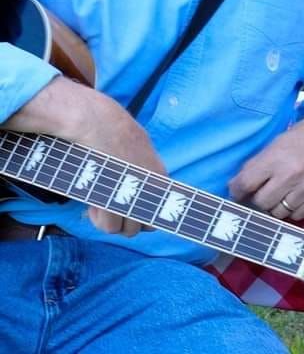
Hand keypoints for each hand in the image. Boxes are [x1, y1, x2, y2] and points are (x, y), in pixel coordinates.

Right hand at [3, 77, 166, 236]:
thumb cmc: (115, 132)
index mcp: (160, 177)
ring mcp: (134, 195)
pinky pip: (110, 225)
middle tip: (110, 207)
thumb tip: (135, 190)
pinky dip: (99, 219)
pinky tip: (92, 205)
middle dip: (126, 222)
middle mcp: (152, 189)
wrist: (100, 123)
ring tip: (99, 204)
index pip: (160, 211)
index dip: (143, 216)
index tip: (128, 211)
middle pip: (144, 226)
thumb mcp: (139, 150)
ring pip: (126, 230)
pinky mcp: (114, 198)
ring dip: (111, 222)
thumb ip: (141, 170)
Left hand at [227, 112, 303, 221]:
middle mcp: (290, 175)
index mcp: (275, 159)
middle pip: (261, 202)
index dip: (237, 191)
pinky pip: (296, 215)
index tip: (238, 192)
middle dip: (258, 199)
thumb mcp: (274, 145)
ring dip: (275, 206)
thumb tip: (236, 187)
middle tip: (262, 192)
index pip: (245, 184)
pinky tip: (293, 198)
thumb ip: (256, 165)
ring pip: (278, 213)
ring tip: (279, 195)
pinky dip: (292, 210)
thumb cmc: (298, 138)